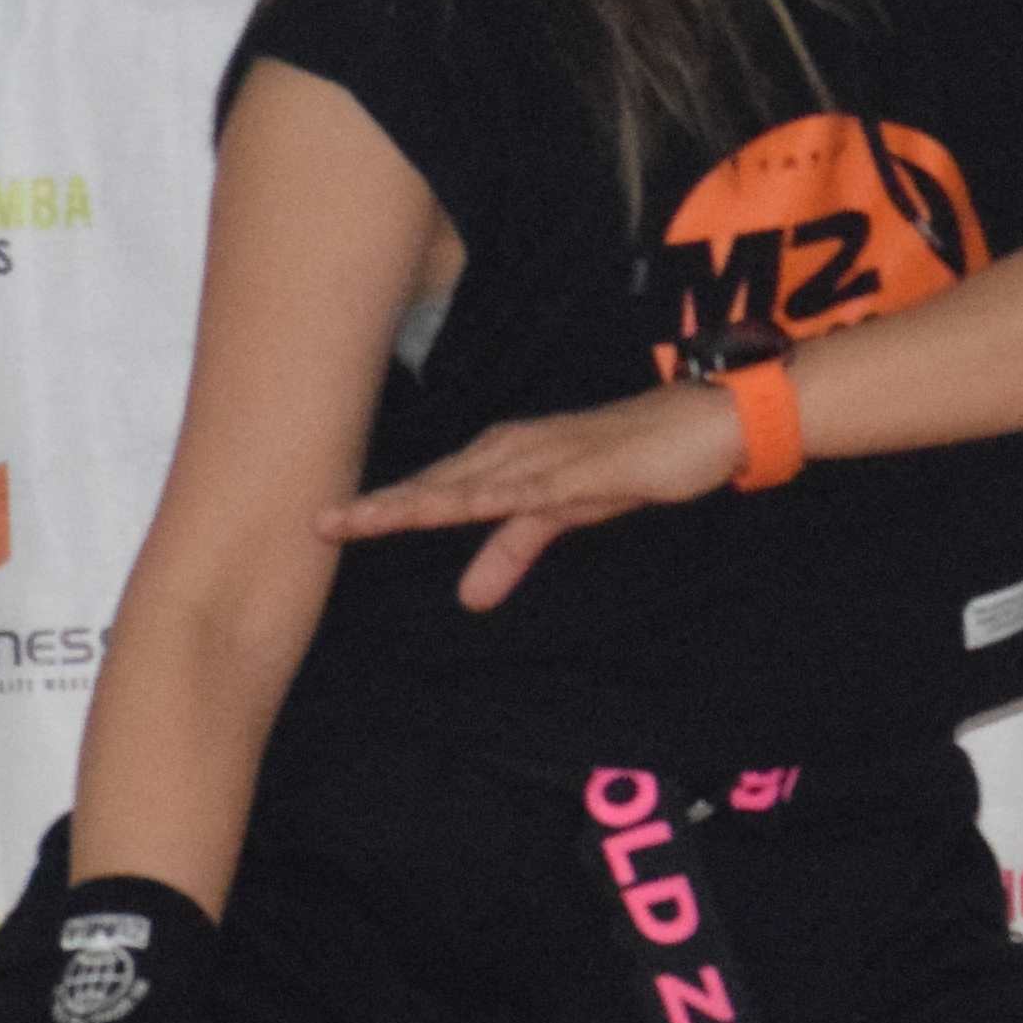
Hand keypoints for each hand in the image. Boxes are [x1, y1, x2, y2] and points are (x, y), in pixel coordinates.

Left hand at [317, 379, 750, 610]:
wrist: (704, 424)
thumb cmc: (633, 459)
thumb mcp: (564, 514)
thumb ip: (513, 550)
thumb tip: (469, 597)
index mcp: (503, 457)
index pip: (431, 487)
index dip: (381, 507)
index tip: (325, 523)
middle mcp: (514, 450)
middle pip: (435, 483)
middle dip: (378, 505)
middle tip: (318, 524)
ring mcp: (548, 457)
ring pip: (469, 485)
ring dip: (416, 501)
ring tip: (364, 520)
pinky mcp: (586, 470)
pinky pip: (532, 490)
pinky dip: (491, 500)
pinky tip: (458, 511)